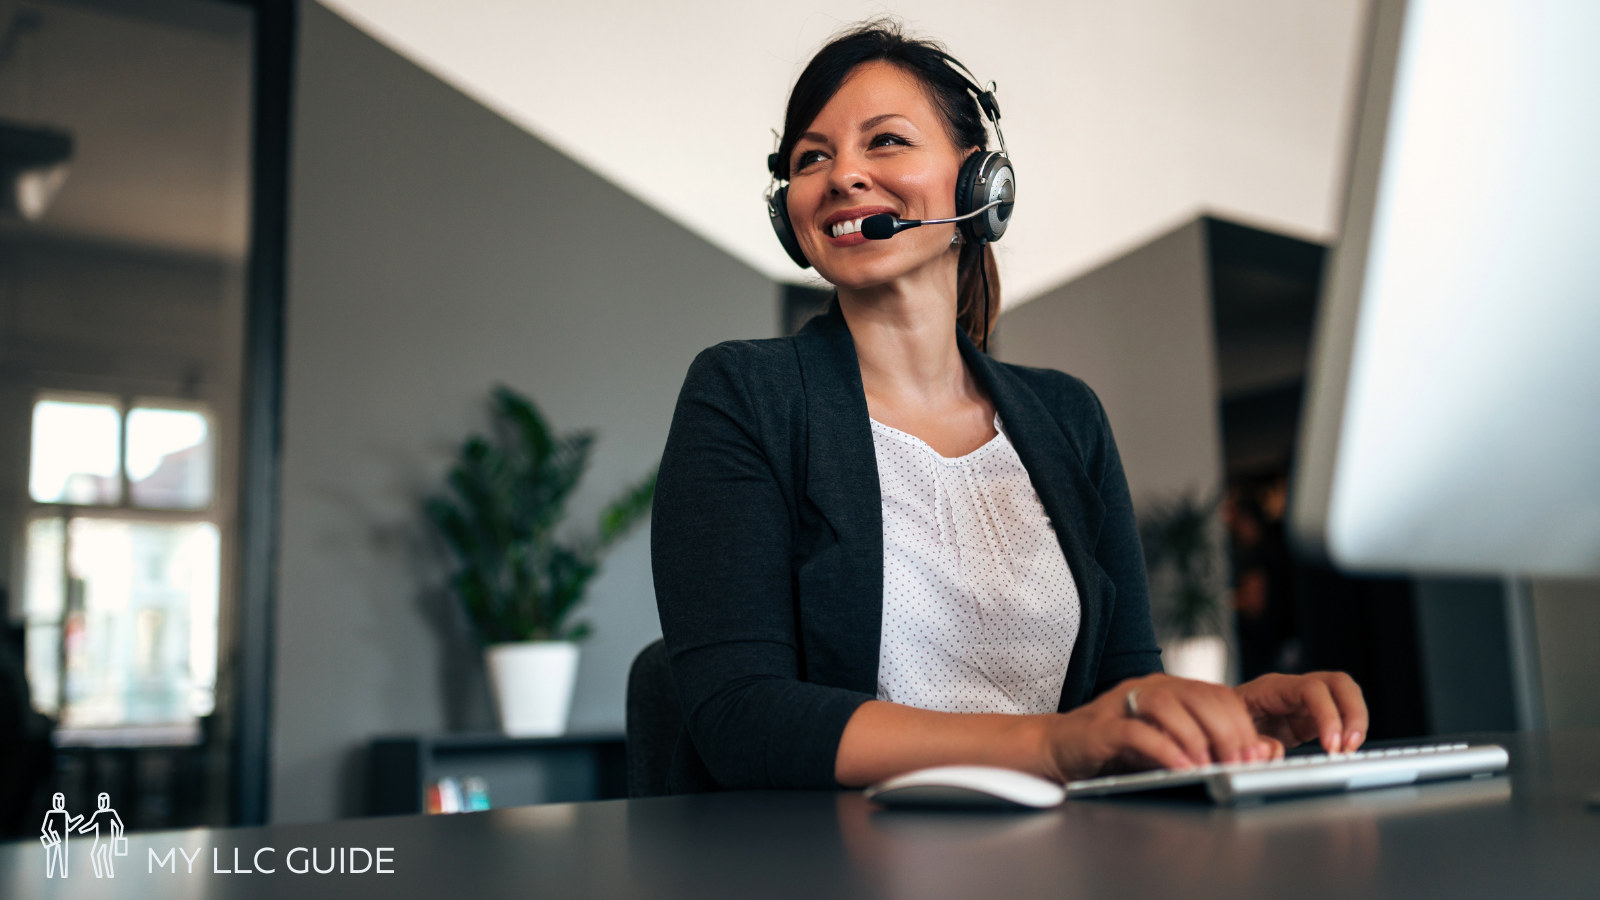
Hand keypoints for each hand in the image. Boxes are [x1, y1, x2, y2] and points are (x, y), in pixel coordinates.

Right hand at [1036, 674, 1276, 781]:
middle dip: (1226, 732)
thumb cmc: (1118, 750)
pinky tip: (1179, 767)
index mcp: (1170, 689)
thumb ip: (1211, 749)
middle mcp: (1149, 688)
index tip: (1253, 756)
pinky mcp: (1101, 725)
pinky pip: (1137, 731)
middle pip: (1199, 696)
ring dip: (1195, 738)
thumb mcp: (1171, 747)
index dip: (1242, 724)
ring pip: (1169, 705)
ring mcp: (1123, 703)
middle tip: (1236, 763)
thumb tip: (1261, 753)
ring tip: (1207, 767)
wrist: (1060, 748)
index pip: (1218, 694)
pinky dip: (1164, 749)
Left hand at [1234, 671, 1367, 753]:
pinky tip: (1343, 751)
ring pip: (1346, 695)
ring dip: (1357, 722)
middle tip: (1348, 746)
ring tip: (1349, 750)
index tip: (1330, 745)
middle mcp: (1295, 689)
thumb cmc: (1222, 721)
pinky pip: (1343, 715)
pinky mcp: (1313, 717)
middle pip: (1339, 683)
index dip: (1327, 714)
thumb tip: (1274, 751)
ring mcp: (1307, 701)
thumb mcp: (1229, 731)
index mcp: (1273, 687)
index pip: (1312, 689)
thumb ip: (1251, 742)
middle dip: (1353, 713)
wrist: (1219, 723)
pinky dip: (1350, 731)